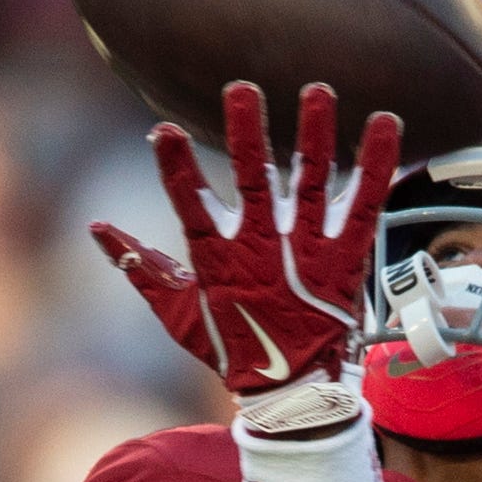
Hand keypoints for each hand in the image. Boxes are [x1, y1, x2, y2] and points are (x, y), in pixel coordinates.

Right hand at [91, 83, 399, 436]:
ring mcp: (307, 252)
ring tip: (317, 91)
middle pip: (253, 179)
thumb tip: (97, 229)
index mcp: (218, 259)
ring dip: (314, 135)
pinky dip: (376, 164)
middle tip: (242, 89)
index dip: (175, 168)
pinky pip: (365, 204)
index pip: (189, 204)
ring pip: (311, 182)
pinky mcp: (346, 259)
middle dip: (247, 132)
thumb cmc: (232, 347)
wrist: (291, 393)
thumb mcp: (177, 312)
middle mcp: (262, 249)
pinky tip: (384, 122)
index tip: (161, 132)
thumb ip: (139, 267)